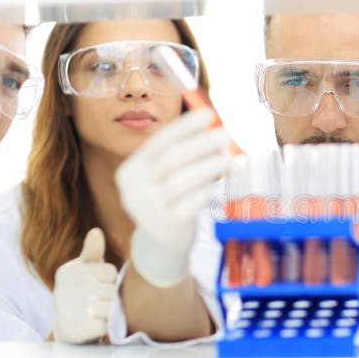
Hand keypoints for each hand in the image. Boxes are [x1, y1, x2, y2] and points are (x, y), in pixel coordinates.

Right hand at [53, 227, 117, 343]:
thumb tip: (96, 232)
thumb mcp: (88, 270)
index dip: (111, 281)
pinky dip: (107, 327)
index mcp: (66, 273)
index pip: (109, 271)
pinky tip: (96, 326)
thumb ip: (92, 252)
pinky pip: (106, 325)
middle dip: (112, 297)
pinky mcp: (74, 331)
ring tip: (99, 314)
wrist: (71, 330)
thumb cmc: (85, 293)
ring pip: (110, 307)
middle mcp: (62, 290)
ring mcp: (67, 312)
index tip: (99, 287)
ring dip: (111, 312)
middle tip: (100, 303)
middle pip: (111, 290)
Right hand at [116, 108, 231, 286]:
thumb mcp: (165, 177)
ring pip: (182, 180)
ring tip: (228, 157)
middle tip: (226, 134)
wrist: (161, 243)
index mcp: (130, 171)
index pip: (159, 142)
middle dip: (201, 143)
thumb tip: (214, 126)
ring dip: (208, 165)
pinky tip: (217, 184)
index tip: (208, 114)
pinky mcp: (166, 225)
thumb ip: (182, 153)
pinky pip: (191, 202)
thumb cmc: (169, 199)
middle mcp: (133, 189)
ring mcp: (147, 210)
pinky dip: (206, 190)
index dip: (185, 126)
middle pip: (171, 158)